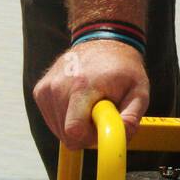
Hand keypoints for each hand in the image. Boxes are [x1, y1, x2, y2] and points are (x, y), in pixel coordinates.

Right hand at [33, 39, 149, 148]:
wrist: (102, 40)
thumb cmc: (123, 68)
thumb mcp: (139, 90)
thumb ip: (132, 117)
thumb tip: (122, 137)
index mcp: (83, 86)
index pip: (74, 131)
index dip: (91, 139)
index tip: (104, 128)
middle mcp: (58, 86)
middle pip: (67, 135)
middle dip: (87, 134)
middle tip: (102, 115)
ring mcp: (46, 89)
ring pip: (59, 131)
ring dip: (77, 126)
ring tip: (91, 105)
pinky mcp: (40, 92)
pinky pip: (52, 121)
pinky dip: (67, 118)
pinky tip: (79, 102)